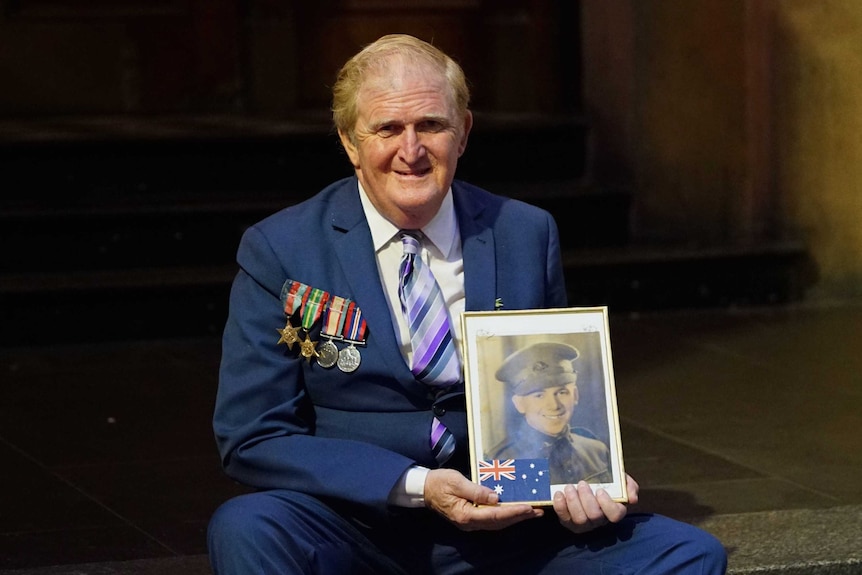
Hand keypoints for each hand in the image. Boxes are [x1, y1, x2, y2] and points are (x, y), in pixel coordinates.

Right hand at [424, 468, 543, 530]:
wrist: (424, 489)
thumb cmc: (440, 482)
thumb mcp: (456, 482)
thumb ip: (476, 490)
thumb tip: (495, 497)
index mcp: (466, 514)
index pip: (495, 515)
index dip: (513, 511)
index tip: (528, 507)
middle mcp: (470, 523)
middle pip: (499, 522)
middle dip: (519, 517)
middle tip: (538, 511)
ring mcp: (470, 522)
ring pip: (497, 523)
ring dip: (515, 518)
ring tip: (532, 512)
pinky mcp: (471, 518)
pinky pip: (492, 520)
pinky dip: (506, 516)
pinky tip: (515, 512)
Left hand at [552, 474, 638, 533]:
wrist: (585, 482)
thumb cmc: (605, 482)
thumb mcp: (620, 479)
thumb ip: (629, 486)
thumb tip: (632, 498)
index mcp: (614, 510)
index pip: (616, 515)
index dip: (607, 505)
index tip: (600, 491)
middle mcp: (599, 520)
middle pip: (595, 517)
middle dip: (587, 499)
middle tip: (582, 484)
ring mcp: (584, 524)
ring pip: (580, 520)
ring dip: (573, 502)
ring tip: (569, 487)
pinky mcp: (569, 522)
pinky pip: (564, 518)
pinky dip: (560, 506)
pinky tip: (559, 494)